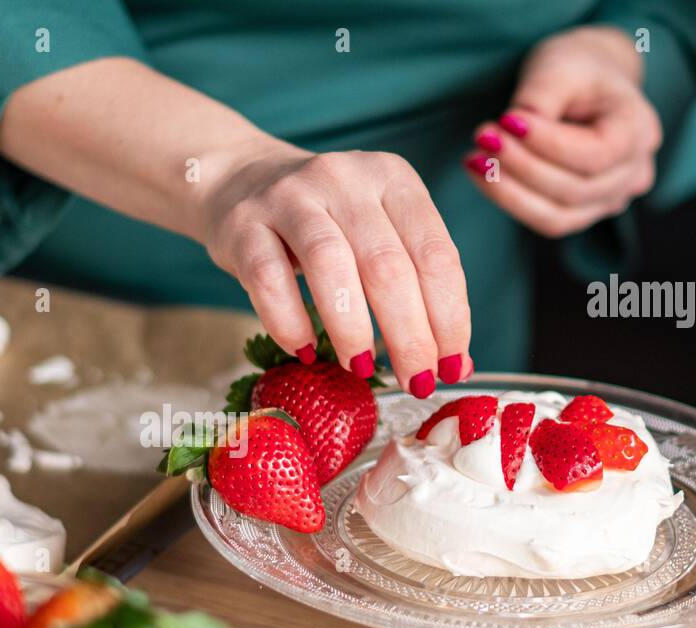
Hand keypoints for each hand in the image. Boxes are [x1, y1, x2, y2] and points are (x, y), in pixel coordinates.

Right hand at [197, 145, 471, 396]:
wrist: (242, 182)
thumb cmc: (326, 222)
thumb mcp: (378, 232)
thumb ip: (415, 283)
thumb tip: (453, 363)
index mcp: (393, 178)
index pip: (435, 254)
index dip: (449, 317)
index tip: (452, 367)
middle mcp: (345, 179)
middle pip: (386, 265)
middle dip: (408, 335)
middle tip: (415, 381)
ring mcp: (290, 197)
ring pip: (329, 266)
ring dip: (352, 329)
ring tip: (362, 368)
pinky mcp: (244, 225)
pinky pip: (269, 280)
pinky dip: (290, 323)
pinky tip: (304, 351)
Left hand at [465, 26, 661, 237]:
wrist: (584, 85)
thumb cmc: (576, 70)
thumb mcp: (561, 65)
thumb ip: (541, 96)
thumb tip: (511, 129)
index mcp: (639, 131)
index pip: (595, 154)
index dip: (547, 144)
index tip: (506, 120)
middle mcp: (632, 174)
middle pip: (575, 188)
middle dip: (521, 165)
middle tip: (482, 137)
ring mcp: (610, 200)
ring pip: (557, 216)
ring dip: (509, 192)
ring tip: (473, 160)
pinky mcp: (581, 213)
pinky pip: (545, 220)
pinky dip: (510, 201)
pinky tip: (481, 175)